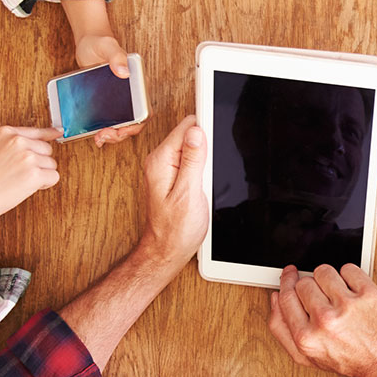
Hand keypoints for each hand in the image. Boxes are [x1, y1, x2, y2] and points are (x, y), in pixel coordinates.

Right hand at [0, 126, 61, 226]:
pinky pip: (54, 177)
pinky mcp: (34, 174)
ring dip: (41, 174)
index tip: (58, 132)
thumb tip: (40, 140)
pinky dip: (45, 184)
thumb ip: (12, 144)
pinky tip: (27, 187)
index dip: (48, 134)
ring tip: (19, 180)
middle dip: (39, 162)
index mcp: (5, 132)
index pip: (35, 131)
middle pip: (47, 149)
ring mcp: (27, 157)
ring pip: (51, 164)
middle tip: (20, 173)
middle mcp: (17, 141)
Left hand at [72, 33, 146, 147]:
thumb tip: (124, 72)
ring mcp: (119, 100)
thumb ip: (117, 57)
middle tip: (104, 136)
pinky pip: (109, 120)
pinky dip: (102, 129)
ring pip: (121, 125)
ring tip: (98, 138)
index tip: (122, 130)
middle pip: (133, 123)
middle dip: (120, 134)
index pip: (145, 111)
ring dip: (111, 135)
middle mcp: (131, 95)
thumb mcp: (108, 46)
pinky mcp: (107, 103)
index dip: (135, 125)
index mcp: (138, 84)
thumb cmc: (100, 42)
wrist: (88, 43)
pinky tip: (93, 132)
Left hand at [136, 116, 208, 268]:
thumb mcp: (188, 193)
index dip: (206, 131)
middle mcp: (160, 161)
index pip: (186, 127)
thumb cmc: (176, 229)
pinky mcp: (174, 176)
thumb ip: (193, 160)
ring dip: (205, 161)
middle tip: (208, 173)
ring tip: (204, 183)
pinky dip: (202, 170)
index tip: (216, 137)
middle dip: (206, 147)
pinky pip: (192, 161)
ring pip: (193, 148)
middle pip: (190, 135)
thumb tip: (197, 131)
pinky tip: (202, 185)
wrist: (168, 249)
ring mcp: (166, 168)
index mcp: (161, 161)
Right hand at [267, 264, 376, 376]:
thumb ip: (282, 329)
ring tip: (337, 294)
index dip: (286, 282)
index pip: (286, 297)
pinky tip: (352, 291)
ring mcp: (348, 306)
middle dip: (310, 286)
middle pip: (303, 283)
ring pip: (323, 271)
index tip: (289, 275)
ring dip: (328, 279)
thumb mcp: (307, 356)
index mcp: (307, 337)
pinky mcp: (368, 294)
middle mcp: (326, 321)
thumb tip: (276, 298)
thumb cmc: (348, 360)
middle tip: (321, 297)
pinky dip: (349, 276)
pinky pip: (348, 269)